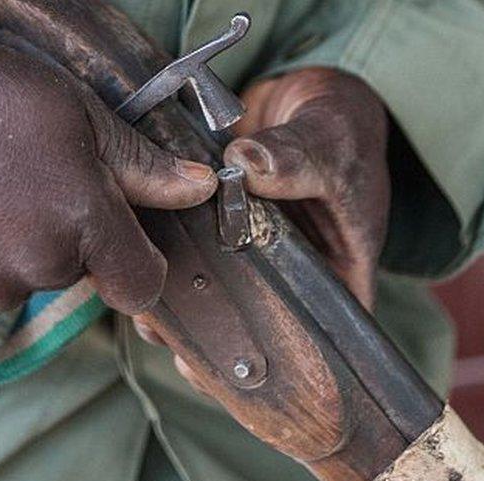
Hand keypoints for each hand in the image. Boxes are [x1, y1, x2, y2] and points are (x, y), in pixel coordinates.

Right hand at [0, 24, 216, 329]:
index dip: (132, 267)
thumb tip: (197, 190)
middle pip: (68, 276)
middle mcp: (36, 266)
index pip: (139, 286)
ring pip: (10, 287)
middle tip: (13, 188)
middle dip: (53, 242)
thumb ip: (140, 167)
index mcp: (83, 220)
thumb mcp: (73, 114)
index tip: (114, 247)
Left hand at [135, 69, 390, 374]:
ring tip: (156, 324)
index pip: (324, 337)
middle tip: (185, 356)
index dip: (289, 365)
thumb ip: (297, 159)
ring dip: (189, 313)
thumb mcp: (329, 142)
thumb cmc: (341, 129)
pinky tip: (142, 272)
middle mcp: (294, 277)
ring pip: (224, 300)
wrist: (308, 100)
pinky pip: (196, 259)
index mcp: (339, 273)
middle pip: (263, 330)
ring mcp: (254, 257)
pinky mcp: (220, 232)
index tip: (244, 377)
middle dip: (222, 348)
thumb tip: (247, 166)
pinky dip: (170, 267)